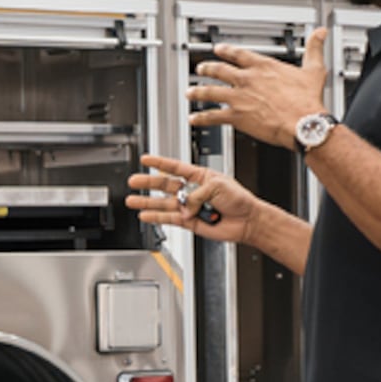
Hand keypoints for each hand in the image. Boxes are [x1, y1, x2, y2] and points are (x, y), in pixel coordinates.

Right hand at [126, 153, 266, 242]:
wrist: (247, 220)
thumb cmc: (239, 199)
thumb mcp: (217, 187)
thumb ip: (196, 195)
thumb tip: (183, 209)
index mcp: (199, 177)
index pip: (175, 167)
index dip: (159, 163)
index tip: (145, 159)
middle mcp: (191, 191)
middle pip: (164, 185)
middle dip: (148, 183)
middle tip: (134, 181)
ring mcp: (189, 207)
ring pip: (163, 203)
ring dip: (147, 203)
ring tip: (133, 200)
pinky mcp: (189, 222)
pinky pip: (169, 219)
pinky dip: (157, 218)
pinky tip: (146, 215)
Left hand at [188, 26, 328, 148]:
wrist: (304, 123)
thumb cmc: (308, 100)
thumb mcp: (314, 69)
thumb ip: (314, 49)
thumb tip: (321, 33)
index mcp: (263, 67)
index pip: (238, 54)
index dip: (225, 51)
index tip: (218, 49)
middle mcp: (247, 79)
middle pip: (219, 70)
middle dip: (206, 69)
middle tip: (199, 69)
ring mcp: (239, 97)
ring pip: (210, 92)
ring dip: (197, 92)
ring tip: (189, 93)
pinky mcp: (236, 116)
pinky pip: (213, 116)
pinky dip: (201, 118)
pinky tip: (194, 119)